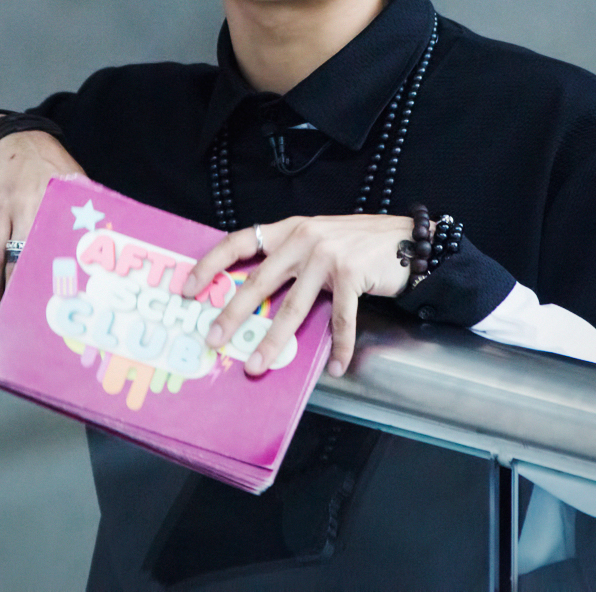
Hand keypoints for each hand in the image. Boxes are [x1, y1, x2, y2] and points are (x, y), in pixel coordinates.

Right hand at [0, 119, 85, 309]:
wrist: (11, 137)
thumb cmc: (47, 162)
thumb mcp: (75, 179)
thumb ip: (87, 208)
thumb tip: (108, 240)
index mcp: (71, 200)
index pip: (79, 239)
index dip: (82, 270)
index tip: (87, 298)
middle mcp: (47, 205)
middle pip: (49, 253)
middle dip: (49, 287)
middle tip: (53, 316)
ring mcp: (19, 208)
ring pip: (18, 258)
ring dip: (18, 289)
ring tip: (21, 315)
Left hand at [183, 214, 411, 378]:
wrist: (407, 239)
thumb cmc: (358, 244)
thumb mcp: (317, 240)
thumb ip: (289, 260)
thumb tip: (253, 299)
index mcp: (289, 229)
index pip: (239, 241)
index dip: (211, 265)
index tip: (188, 288)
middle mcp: (303, 238)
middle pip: (259, 281)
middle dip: (233, 314)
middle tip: (214, 339)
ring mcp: (327, 255)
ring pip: (293, 306)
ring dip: (274, 340)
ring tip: (258, 365)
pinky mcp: (351, 273)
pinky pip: (340, 318)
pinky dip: (339, 346)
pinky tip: (336, 365)